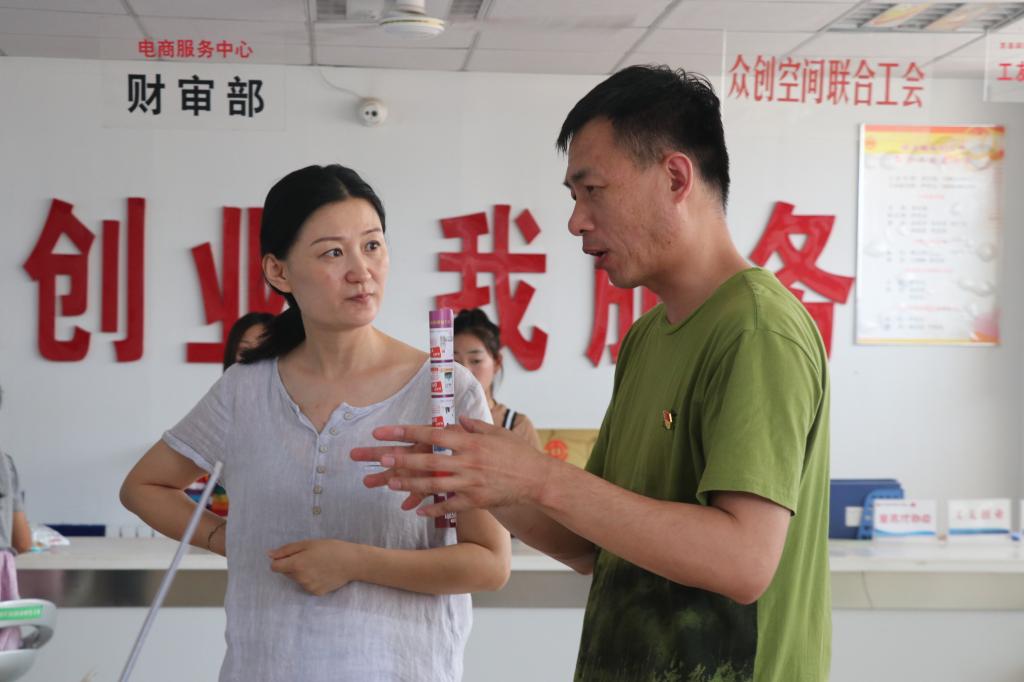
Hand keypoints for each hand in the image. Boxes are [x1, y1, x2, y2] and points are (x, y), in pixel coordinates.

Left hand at [268, 539, 362, 595]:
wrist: (352, 562)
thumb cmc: (331, 548)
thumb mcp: (308, 543)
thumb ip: (286, 550)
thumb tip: (269, 554)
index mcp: (296, 564)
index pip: (275, 567)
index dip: (280, 560)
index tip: (290, 556)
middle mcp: (299, 578)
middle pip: (286, 573)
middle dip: (292, 565)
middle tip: (309, 557)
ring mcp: (308, 587)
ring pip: (296, 579)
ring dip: (302, 573)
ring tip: (318, 565)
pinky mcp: (316, 592)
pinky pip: (307, 585)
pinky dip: (311, 579)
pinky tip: (323, 573)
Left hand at [350, 417, 554, 518]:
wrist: (538, 479)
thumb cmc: (517, 453)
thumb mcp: (496, 433)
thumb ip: (473, 427)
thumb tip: (457, 421)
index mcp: (469, 441)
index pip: (431, 434)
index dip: (405, 432)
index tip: (383, 431)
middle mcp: (467, 461)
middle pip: (427, 460)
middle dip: (400, 459)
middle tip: (378, 457)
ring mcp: (471, 483)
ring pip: (434, 484)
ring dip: (410, 484)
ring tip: (389, 483)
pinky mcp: (476, 501)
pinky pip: (450, 506)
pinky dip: (433, 509)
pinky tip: (417, 511)